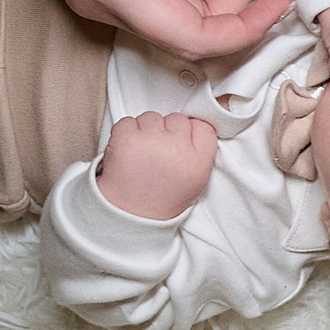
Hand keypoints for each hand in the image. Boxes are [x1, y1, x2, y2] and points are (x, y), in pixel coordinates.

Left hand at [96, 113, 219, 220]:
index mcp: (198, 159)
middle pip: (176, 119)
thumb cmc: (163, 195)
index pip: (203, 126)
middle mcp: (177, 147)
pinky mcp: (125, 139)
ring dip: (146, 130)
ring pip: (152, 117)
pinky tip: (128, 149)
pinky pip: (128, 121)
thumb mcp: (198, 178)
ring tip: (143, 151)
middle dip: (167, 130)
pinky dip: (126, 132)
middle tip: (159, 151)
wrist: (129, 212)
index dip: (190, 132)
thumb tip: (196, 123)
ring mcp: (150, 140)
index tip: (181, 142)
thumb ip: (204, 149)